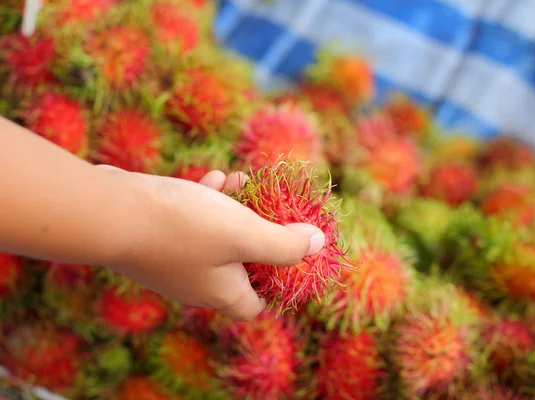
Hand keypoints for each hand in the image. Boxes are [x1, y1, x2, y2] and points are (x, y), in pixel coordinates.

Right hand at [98, 166, 325, 321]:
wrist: (109, 213)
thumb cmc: (182, 226)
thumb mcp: (245, 232)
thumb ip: (284, 243)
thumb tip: (318, 244)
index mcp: (222, 292)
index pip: (257, 304)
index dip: (278, 283)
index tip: (287, 251)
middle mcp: (196, 285)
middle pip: (240, 265)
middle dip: (257, 232)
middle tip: (266, 206)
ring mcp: (172, 262)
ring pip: (216, 237)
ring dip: (233, 209)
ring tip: (241, 182)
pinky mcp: (154, 239)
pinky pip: (191, 223)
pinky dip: (207, 201)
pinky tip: (213, 177)